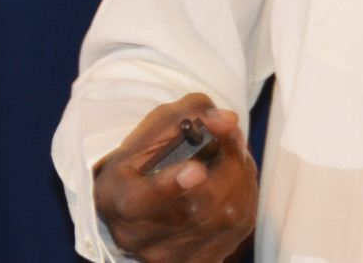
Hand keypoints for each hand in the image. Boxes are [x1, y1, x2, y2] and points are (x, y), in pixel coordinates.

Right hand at [92, 92, 257, 262]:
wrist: (148, 188)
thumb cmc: (151, 152)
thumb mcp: (159, 124)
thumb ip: (191, 114)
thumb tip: (227, 121)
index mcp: (116, 197)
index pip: (137, 202)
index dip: (166, 187)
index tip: (195, 169)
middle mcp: (136, 236)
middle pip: (196, 208)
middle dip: (227, 164)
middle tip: (231, 135)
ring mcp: (166, 255)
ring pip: (225, 218)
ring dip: (242, 177)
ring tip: (233, 154)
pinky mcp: (197, 261)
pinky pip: (239, 230)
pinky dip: (246, 196)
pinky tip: (236, 179)